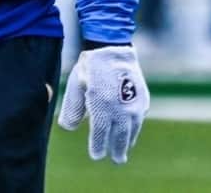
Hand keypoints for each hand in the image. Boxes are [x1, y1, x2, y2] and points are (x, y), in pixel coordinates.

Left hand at [57, 45, 150, 163]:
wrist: (113, 50)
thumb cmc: (90, 67)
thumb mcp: (76, 86)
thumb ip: (72, 108)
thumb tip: (68, 127)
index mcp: (101, 107)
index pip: (100, 134)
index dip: (98, 146)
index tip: (96, 156)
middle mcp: (120, 109)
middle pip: (119, 137)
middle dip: (117, 150)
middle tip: (116, 160)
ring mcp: (133, 105)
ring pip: (132, 130)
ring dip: (128, 142)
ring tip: (124, 151)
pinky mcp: (142, 100)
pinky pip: (138, 120)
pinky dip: (134, 129)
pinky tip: (131, 133)